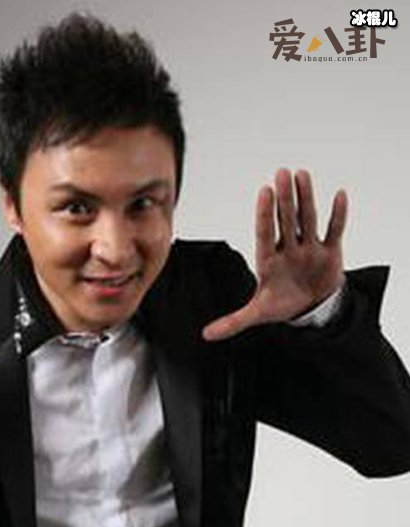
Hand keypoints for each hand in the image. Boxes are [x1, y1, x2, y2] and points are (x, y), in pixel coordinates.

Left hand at [202, 168, 346, 341]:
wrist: (310, 308)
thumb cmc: (281, 304)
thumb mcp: (257, 313)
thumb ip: (233, 322)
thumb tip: (205, 335)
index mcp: (268, 260)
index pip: (265, 233)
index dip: (265, 214)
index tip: (264, 192)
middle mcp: (288, 249)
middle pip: (286, 220)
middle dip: (285, 198)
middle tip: (281, 173)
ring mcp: (309, 248)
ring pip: (308, 219)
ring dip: (306, 197)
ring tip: (301, 174)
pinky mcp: (330, 252)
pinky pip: (335, 230)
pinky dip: (338, 215)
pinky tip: (339, 194)